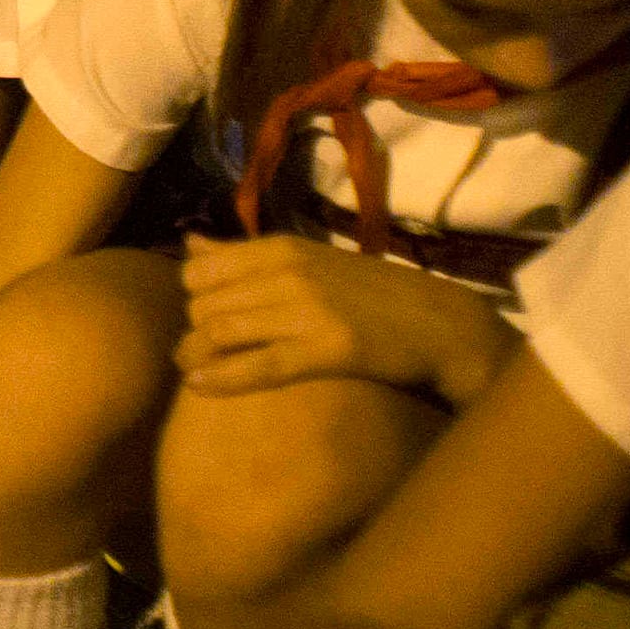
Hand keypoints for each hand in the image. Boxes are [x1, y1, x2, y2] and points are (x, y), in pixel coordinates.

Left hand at [176, 231, 510, 407]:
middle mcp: (288, 272)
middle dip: (194, 331)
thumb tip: (190, 242)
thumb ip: (244, 256)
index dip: (193, 298)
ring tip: (198, 370)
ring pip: (220, 331)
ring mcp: (307, 309)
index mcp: (282, 248)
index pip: (200, 269)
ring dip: (198, 356)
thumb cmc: (370, 293)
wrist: (438, 322)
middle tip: (205, 350)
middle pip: (203, 304)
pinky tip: (200, 386)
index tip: (207, 315)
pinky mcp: (326, 349)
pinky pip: (258, 365)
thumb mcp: (306, 260)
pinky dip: (221, 378)